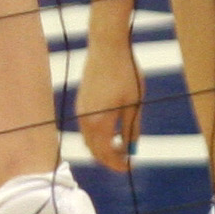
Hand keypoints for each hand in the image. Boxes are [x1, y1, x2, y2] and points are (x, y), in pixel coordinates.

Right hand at [76, 33, 146, 171]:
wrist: (107, 46)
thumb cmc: (125, 73)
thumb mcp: (134, 103)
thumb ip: (131, 129)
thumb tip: (132, 149)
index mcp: (98, 124)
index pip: (106, 155)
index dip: (118, 164)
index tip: (130, 167)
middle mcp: (85, 121)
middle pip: (94, 151)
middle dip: (109, 158)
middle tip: (126, 159)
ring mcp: (80, 111)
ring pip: (88, 140)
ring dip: (102, 147)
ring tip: (120, 144)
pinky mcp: (80, 101)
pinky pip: (86, 128)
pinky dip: (97, 135)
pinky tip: (111, 128)